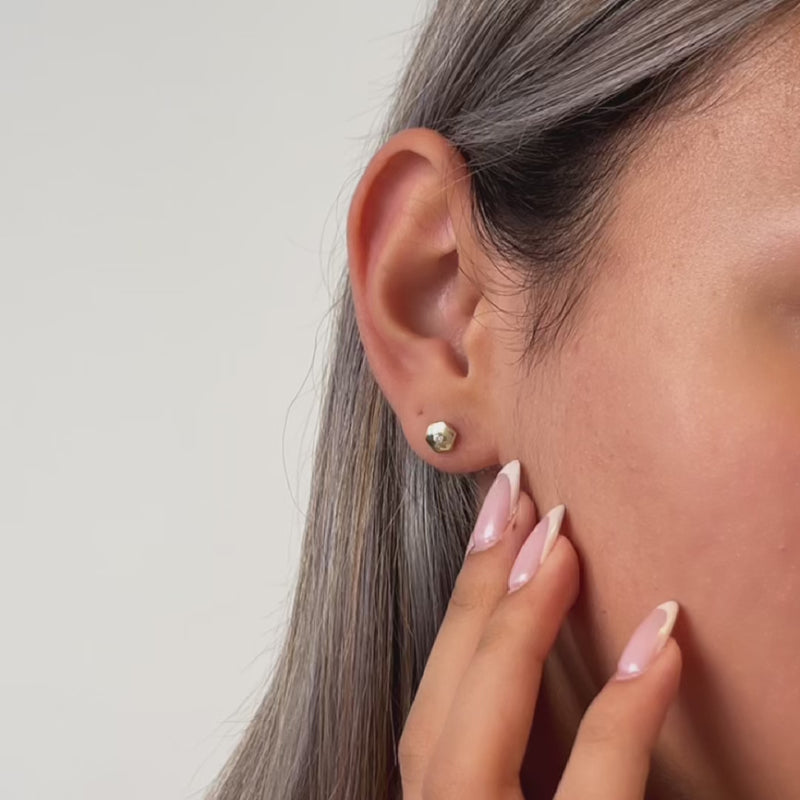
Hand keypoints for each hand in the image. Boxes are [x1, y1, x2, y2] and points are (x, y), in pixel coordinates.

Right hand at [397, 464, 681, 798]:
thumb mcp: (500, 795)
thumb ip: (504, 747)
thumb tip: (532, 641)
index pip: (431, 706)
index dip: (463, 606)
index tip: (495, 520)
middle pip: (440, 703)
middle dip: (478, 592)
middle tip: (518, 499)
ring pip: (480, 734)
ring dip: (520, 627)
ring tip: (560, 545)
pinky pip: (595, 790)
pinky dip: (623, 716)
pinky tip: (661, 646)